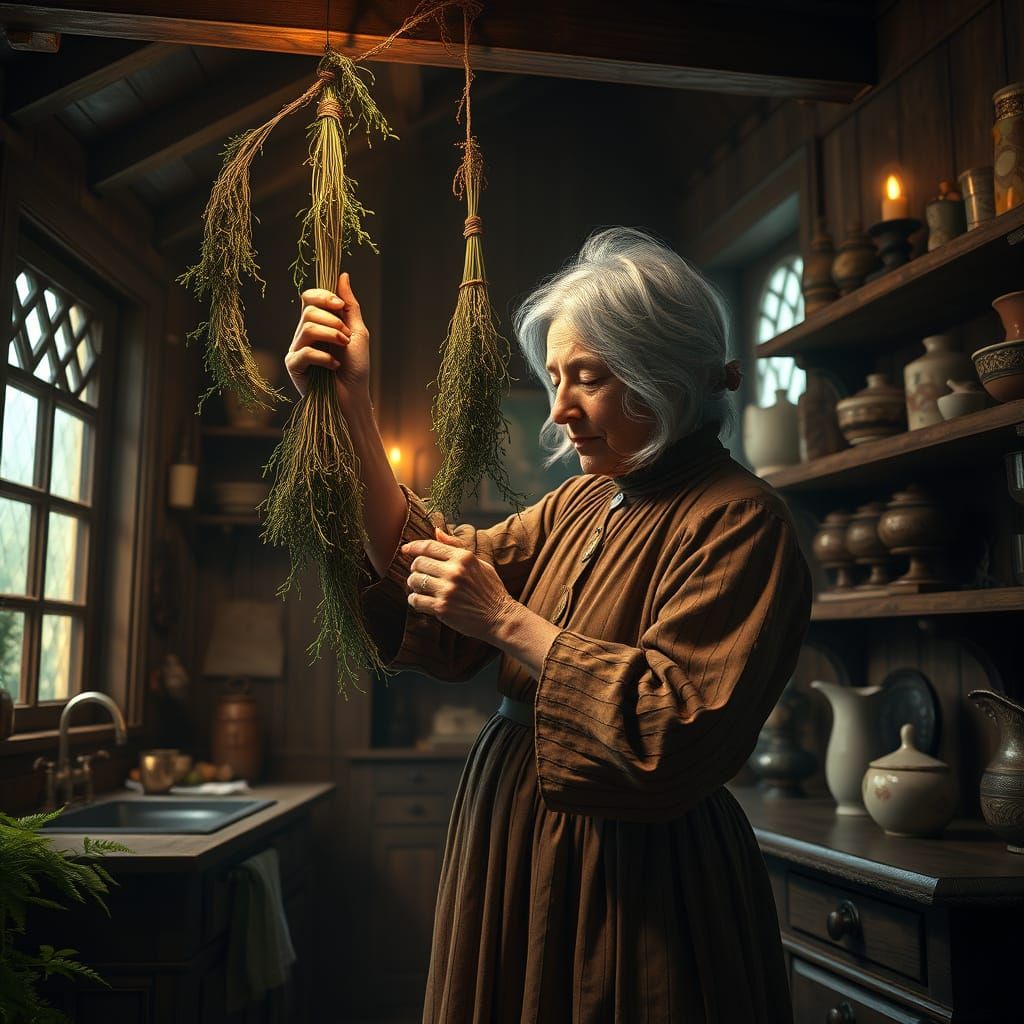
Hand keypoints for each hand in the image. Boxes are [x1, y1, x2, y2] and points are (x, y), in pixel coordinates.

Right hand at [284, 272, 370, 407]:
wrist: (354, 397)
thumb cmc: (356, 367)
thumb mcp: (357, 332)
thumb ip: (349, 305)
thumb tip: (342, 275)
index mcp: (317, 324)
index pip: (309, 297)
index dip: (323, 296)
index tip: (340, 306)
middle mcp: (303, 334)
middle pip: (309, 311)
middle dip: (333, 321)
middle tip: (345, 338)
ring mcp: (296, 350)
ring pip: (307, 327)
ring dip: (332, 336)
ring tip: (342, 349)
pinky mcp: (293, 366)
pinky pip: (305, 352)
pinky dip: (325, 358)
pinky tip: (335, 366)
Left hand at [403, 527, 515, 642]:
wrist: (500, 617)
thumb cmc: (490, 590)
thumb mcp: (479, 563)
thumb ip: (456, 547)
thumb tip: (436, 531)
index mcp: (464, 558)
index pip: (430, 546)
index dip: (414, 546)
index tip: (405, 549)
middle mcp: (454, 572)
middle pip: (419, 563)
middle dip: (415, 568)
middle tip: (420, 574)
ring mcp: (447, 590)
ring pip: (414, 581)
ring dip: (413, 584)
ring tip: (420, 588)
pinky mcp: (442, 608)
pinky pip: (416, 600)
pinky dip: (414, 600)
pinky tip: (420, 601)